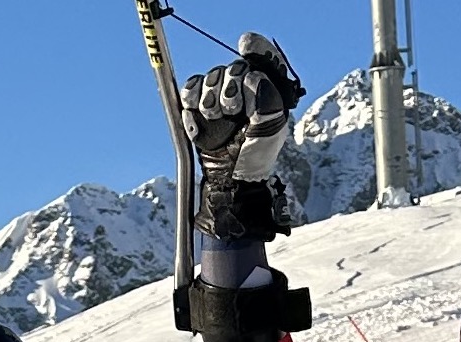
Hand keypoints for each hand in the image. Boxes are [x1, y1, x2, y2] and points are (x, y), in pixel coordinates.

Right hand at [181, 33, 303, 241]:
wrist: (229, 179)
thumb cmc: (256, 156)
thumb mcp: (271, 127)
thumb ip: (267, 98)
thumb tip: (252, 76)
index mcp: (266, 90)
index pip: (262, 57)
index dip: (255, 46)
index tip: (245, 43)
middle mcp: (243, 89)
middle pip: (232, 66)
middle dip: (230, 84)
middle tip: (232, 109)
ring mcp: (219, 96)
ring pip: (210, 77)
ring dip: (211, 96)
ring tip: (216, 116)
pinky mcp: (198, 106)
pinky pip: (190, 88)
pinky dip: (192, 99)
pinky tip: (200, 118)